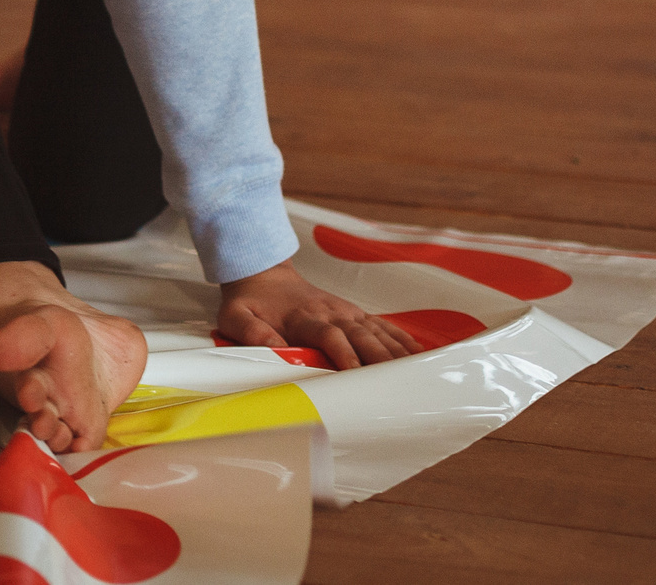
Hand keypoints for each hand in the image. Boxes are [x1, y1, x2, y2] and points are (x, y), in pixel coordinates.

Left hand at [217, 261, 421, 368]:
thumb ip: (252, 332)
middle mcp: (330, 312)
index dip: (343, 352)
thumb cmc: (249, 302)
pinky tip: (420, 354)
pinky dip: (401, 339)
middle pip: (361, 335)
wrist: (262, 273)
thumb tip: (273, 348)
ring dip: (397, 352)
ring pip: (377, 331)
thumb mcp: (235, 317)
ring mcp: (346, 311)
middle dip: (380, 358)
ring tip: (419, 372)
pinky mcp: (354, 313)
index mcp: (303, 317)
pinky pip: (382, 325)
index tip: (354, 371)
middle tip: (399, 382)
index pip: (329, 334)